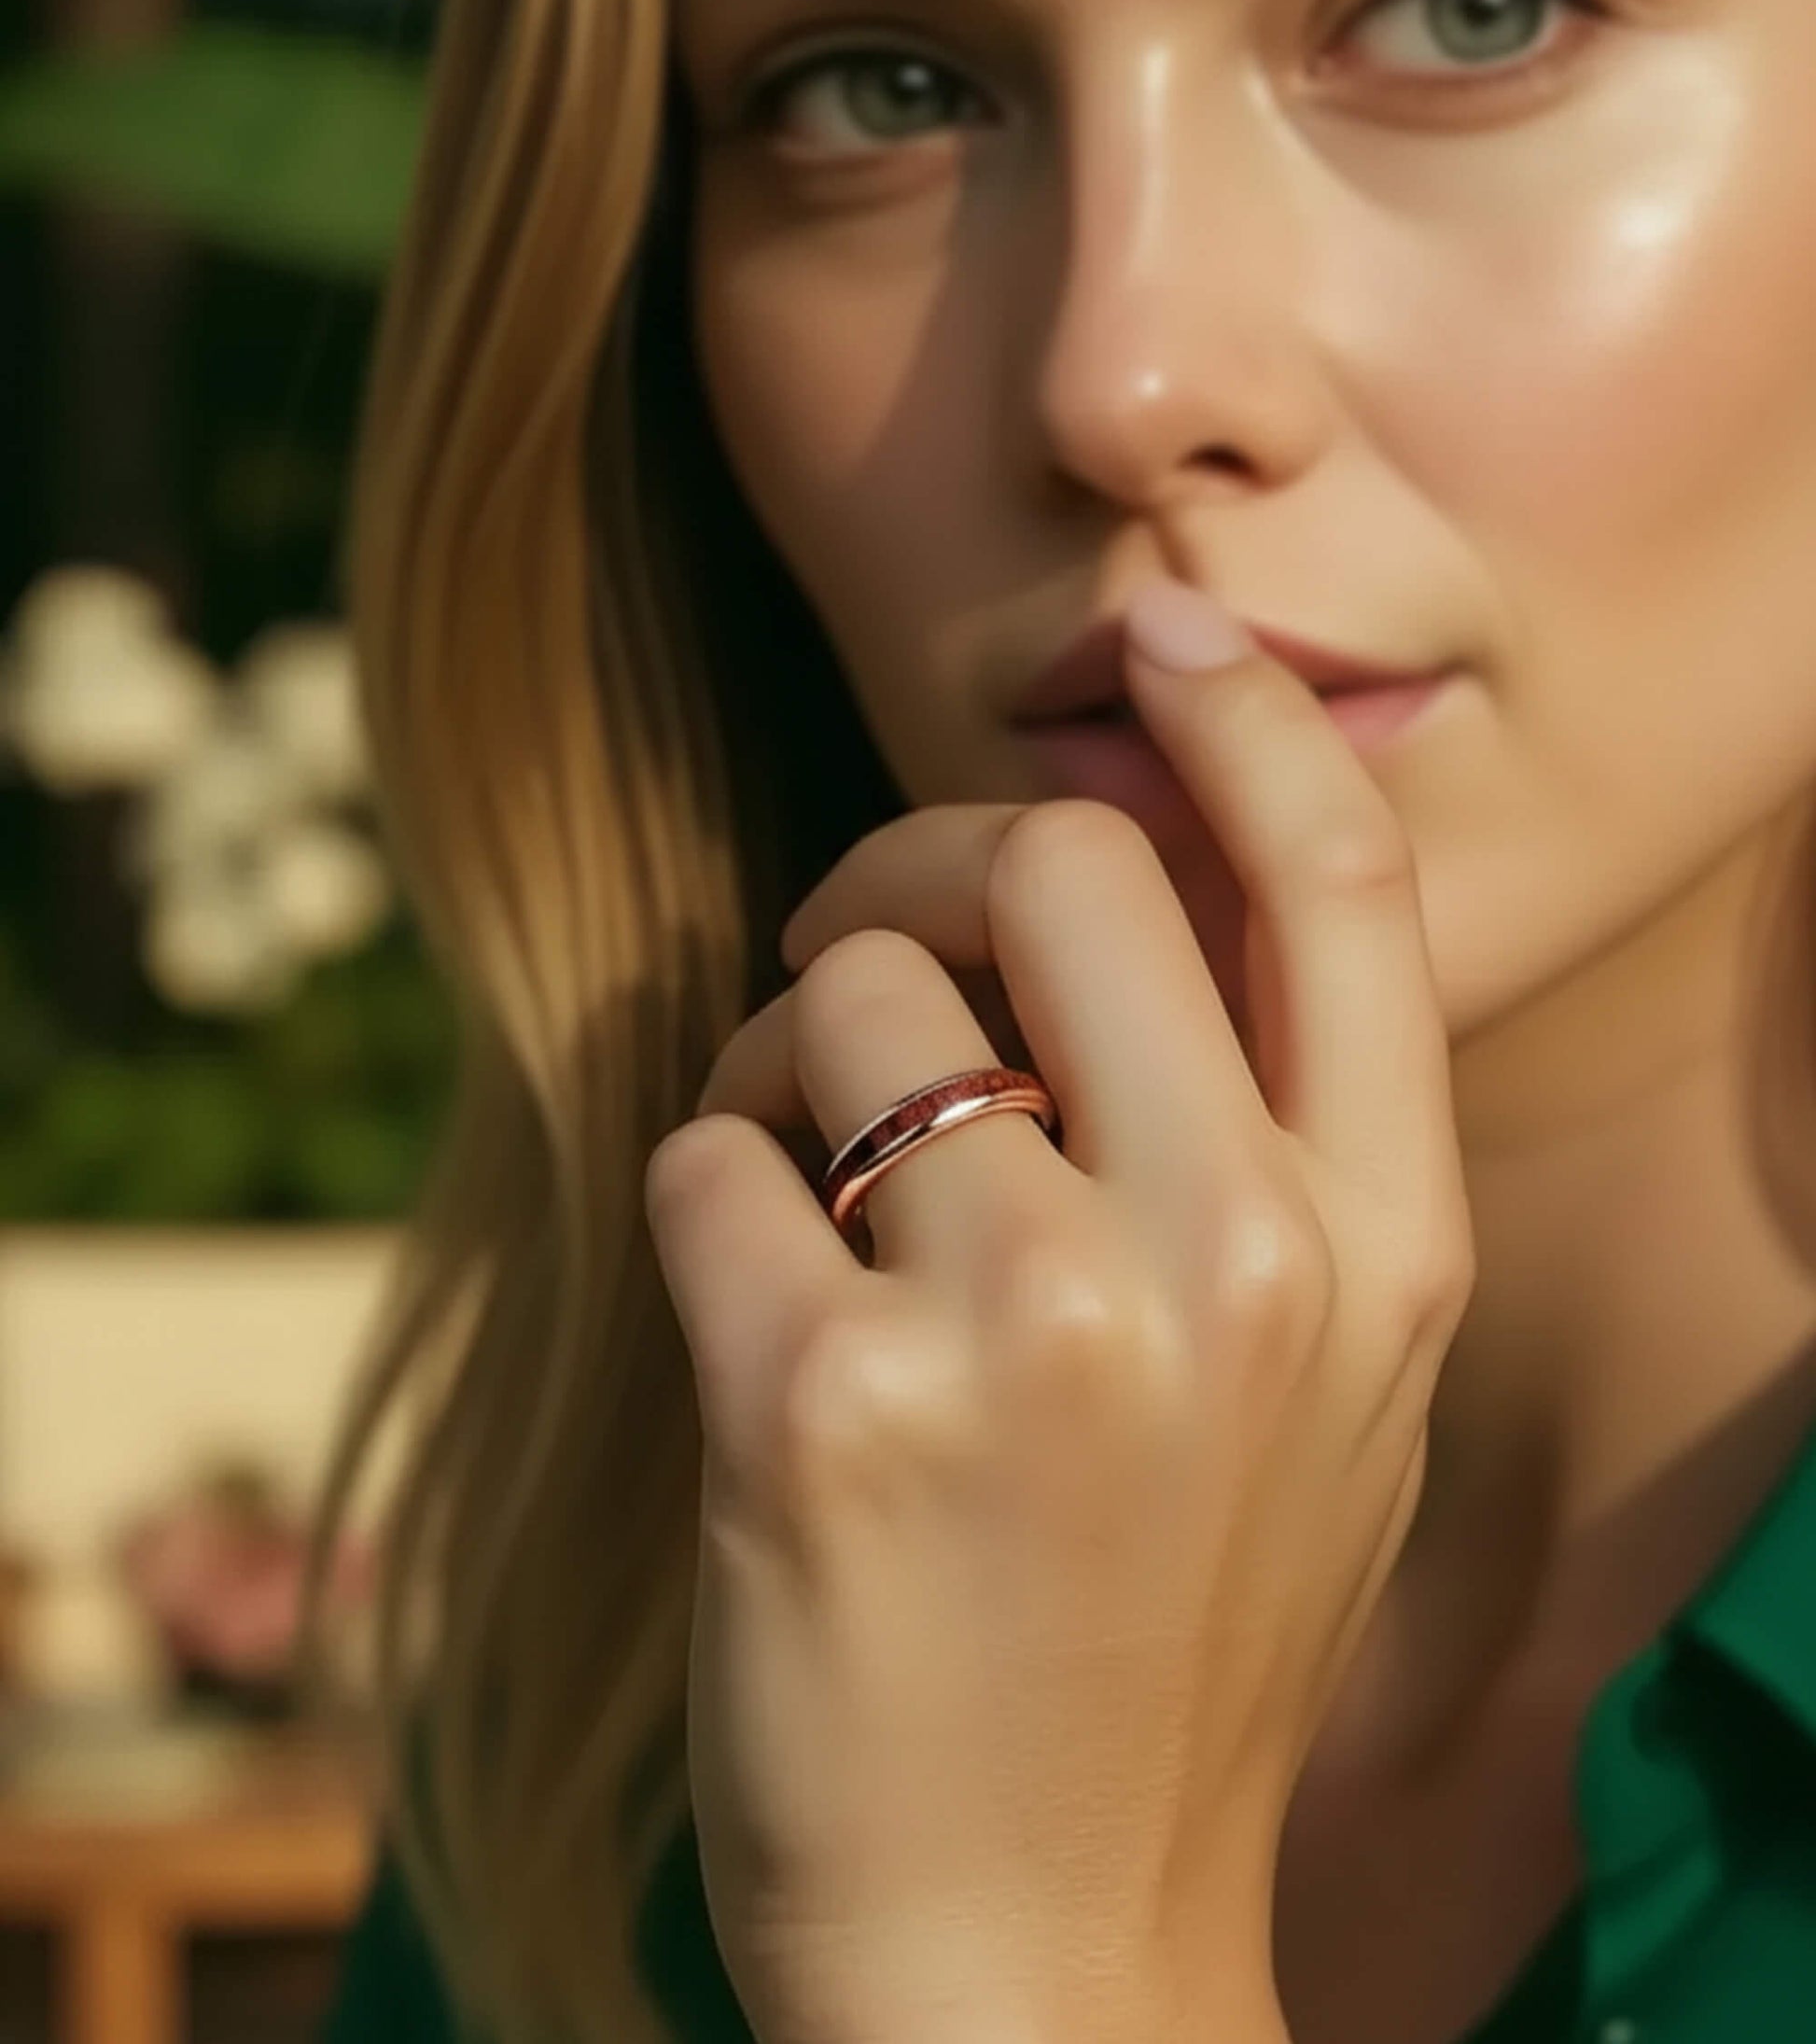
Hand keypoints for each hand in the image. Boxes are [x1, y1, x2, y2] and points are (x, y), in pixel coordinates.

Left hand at [644, 608, 1475, 2043]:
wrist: (1035, 1951)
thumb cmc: (1166, 1642)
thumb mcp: (1318, 1396)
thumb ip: (1273, 1150)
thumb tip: (1147, 881)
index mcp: (1379, 1252)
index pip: (1341, 889)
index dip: (1245, 724)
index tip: (1159, 637)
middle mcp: (1230, 1263)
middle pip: (1057, 865)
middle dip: (927, 862)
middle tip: (871, 934)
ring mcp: (1029, 1328)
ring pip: (839, 994)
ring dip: (784, 1055)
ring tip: (805, 1191)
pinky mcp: (822, 1404)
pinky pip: (703, 1150)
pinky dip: (700, 1198)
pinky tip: (750, 1317)